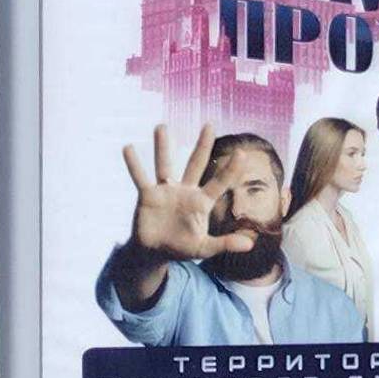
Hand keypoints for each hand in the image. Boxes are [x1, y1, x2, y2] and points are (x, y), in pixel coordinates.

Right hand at [119, 124, 255, 263]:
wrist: (154, 252)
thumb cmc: (181, 248)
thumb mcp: (204, 248)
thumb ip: (225, 244)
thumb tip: (250, 246)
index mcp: (201, 202)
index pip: (219, 183)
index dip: (230, 170)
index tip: (242, 153)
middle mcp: (185, 191)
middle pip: (196, 164)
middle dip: (202, 146)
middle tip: (209, 125)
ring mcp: (166, 192)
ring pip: (165, 165)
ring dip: (163, 147)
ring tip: (162, 126)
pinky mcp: (147, 196)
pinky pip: (140, 177)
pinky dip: (134, 164)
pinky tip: (128, 147)